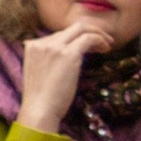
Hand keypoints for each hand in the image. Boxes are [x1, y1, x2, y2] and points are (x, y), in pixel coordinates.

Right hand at [15, 12, 108, 134]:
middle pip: (70, 28)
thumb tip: (69, 55)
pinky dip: (100, 40)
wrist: (39, 112)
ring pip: (81, 29)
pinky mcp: (69, 54)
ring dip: (97, 34)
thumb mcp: (40, 73)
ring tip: (108, 43)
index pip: (59, 35)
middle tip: (104, 39)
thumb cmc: (41, 101)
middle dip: (89, 30)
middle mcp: (42, 42)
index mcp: (32, 46)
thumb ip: (49, 60)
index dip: (76, 38)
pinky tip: (106, 49)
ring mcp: (55, 47)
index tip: (88, 44)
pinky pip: (88, 38)